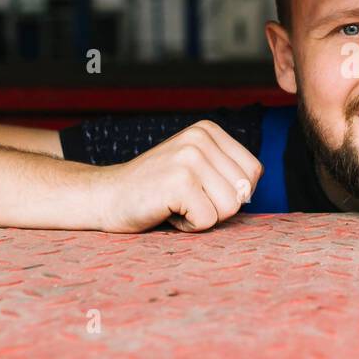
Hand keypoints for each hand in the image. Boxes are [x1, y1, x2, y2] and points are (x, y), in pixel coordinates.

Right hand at [93, 120, 263, 232]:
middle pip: (243, 191)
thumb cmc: (155, 192)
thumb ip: (226, 173)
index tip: (198, 190)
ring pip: (230, 207)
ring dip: (203, 217)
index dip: (230, 193)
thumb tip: (250, 190)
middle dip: (217, 207)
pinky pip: (209, 220)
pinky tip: (166, 211)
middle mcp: (200, 138)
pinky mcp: (179, 180)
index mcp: (208, 131)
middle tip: (184, 200)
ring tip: (176, 204)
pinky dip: (189, 227)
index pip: (253, 172)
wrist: (105, 198)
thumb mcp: (196, 169)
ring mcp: (189, 157)